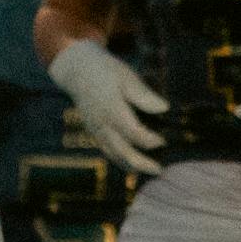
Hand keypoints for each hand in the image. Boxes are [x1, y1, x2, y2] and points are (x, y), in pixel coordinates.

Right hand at [46, 37, 168, 173]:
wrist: (77, 71)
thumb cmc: (106, 71)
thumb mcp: (126, 76)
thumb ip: (144, 95)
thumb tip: (164, 109)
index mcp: (112, 109)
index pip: (133, 133)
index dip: (150, 140)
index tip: (164, 141)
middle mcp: (102, 124)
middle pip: (122, 152)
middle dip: (142, 164)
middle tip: (160, 170)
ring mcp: (96, 131)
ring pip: (114, 156)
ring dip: (133, 166)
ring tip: (152, 170)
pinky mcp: (94, 133)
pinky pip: (107, 152)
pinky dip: (122, 161)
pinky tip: (135, 165)